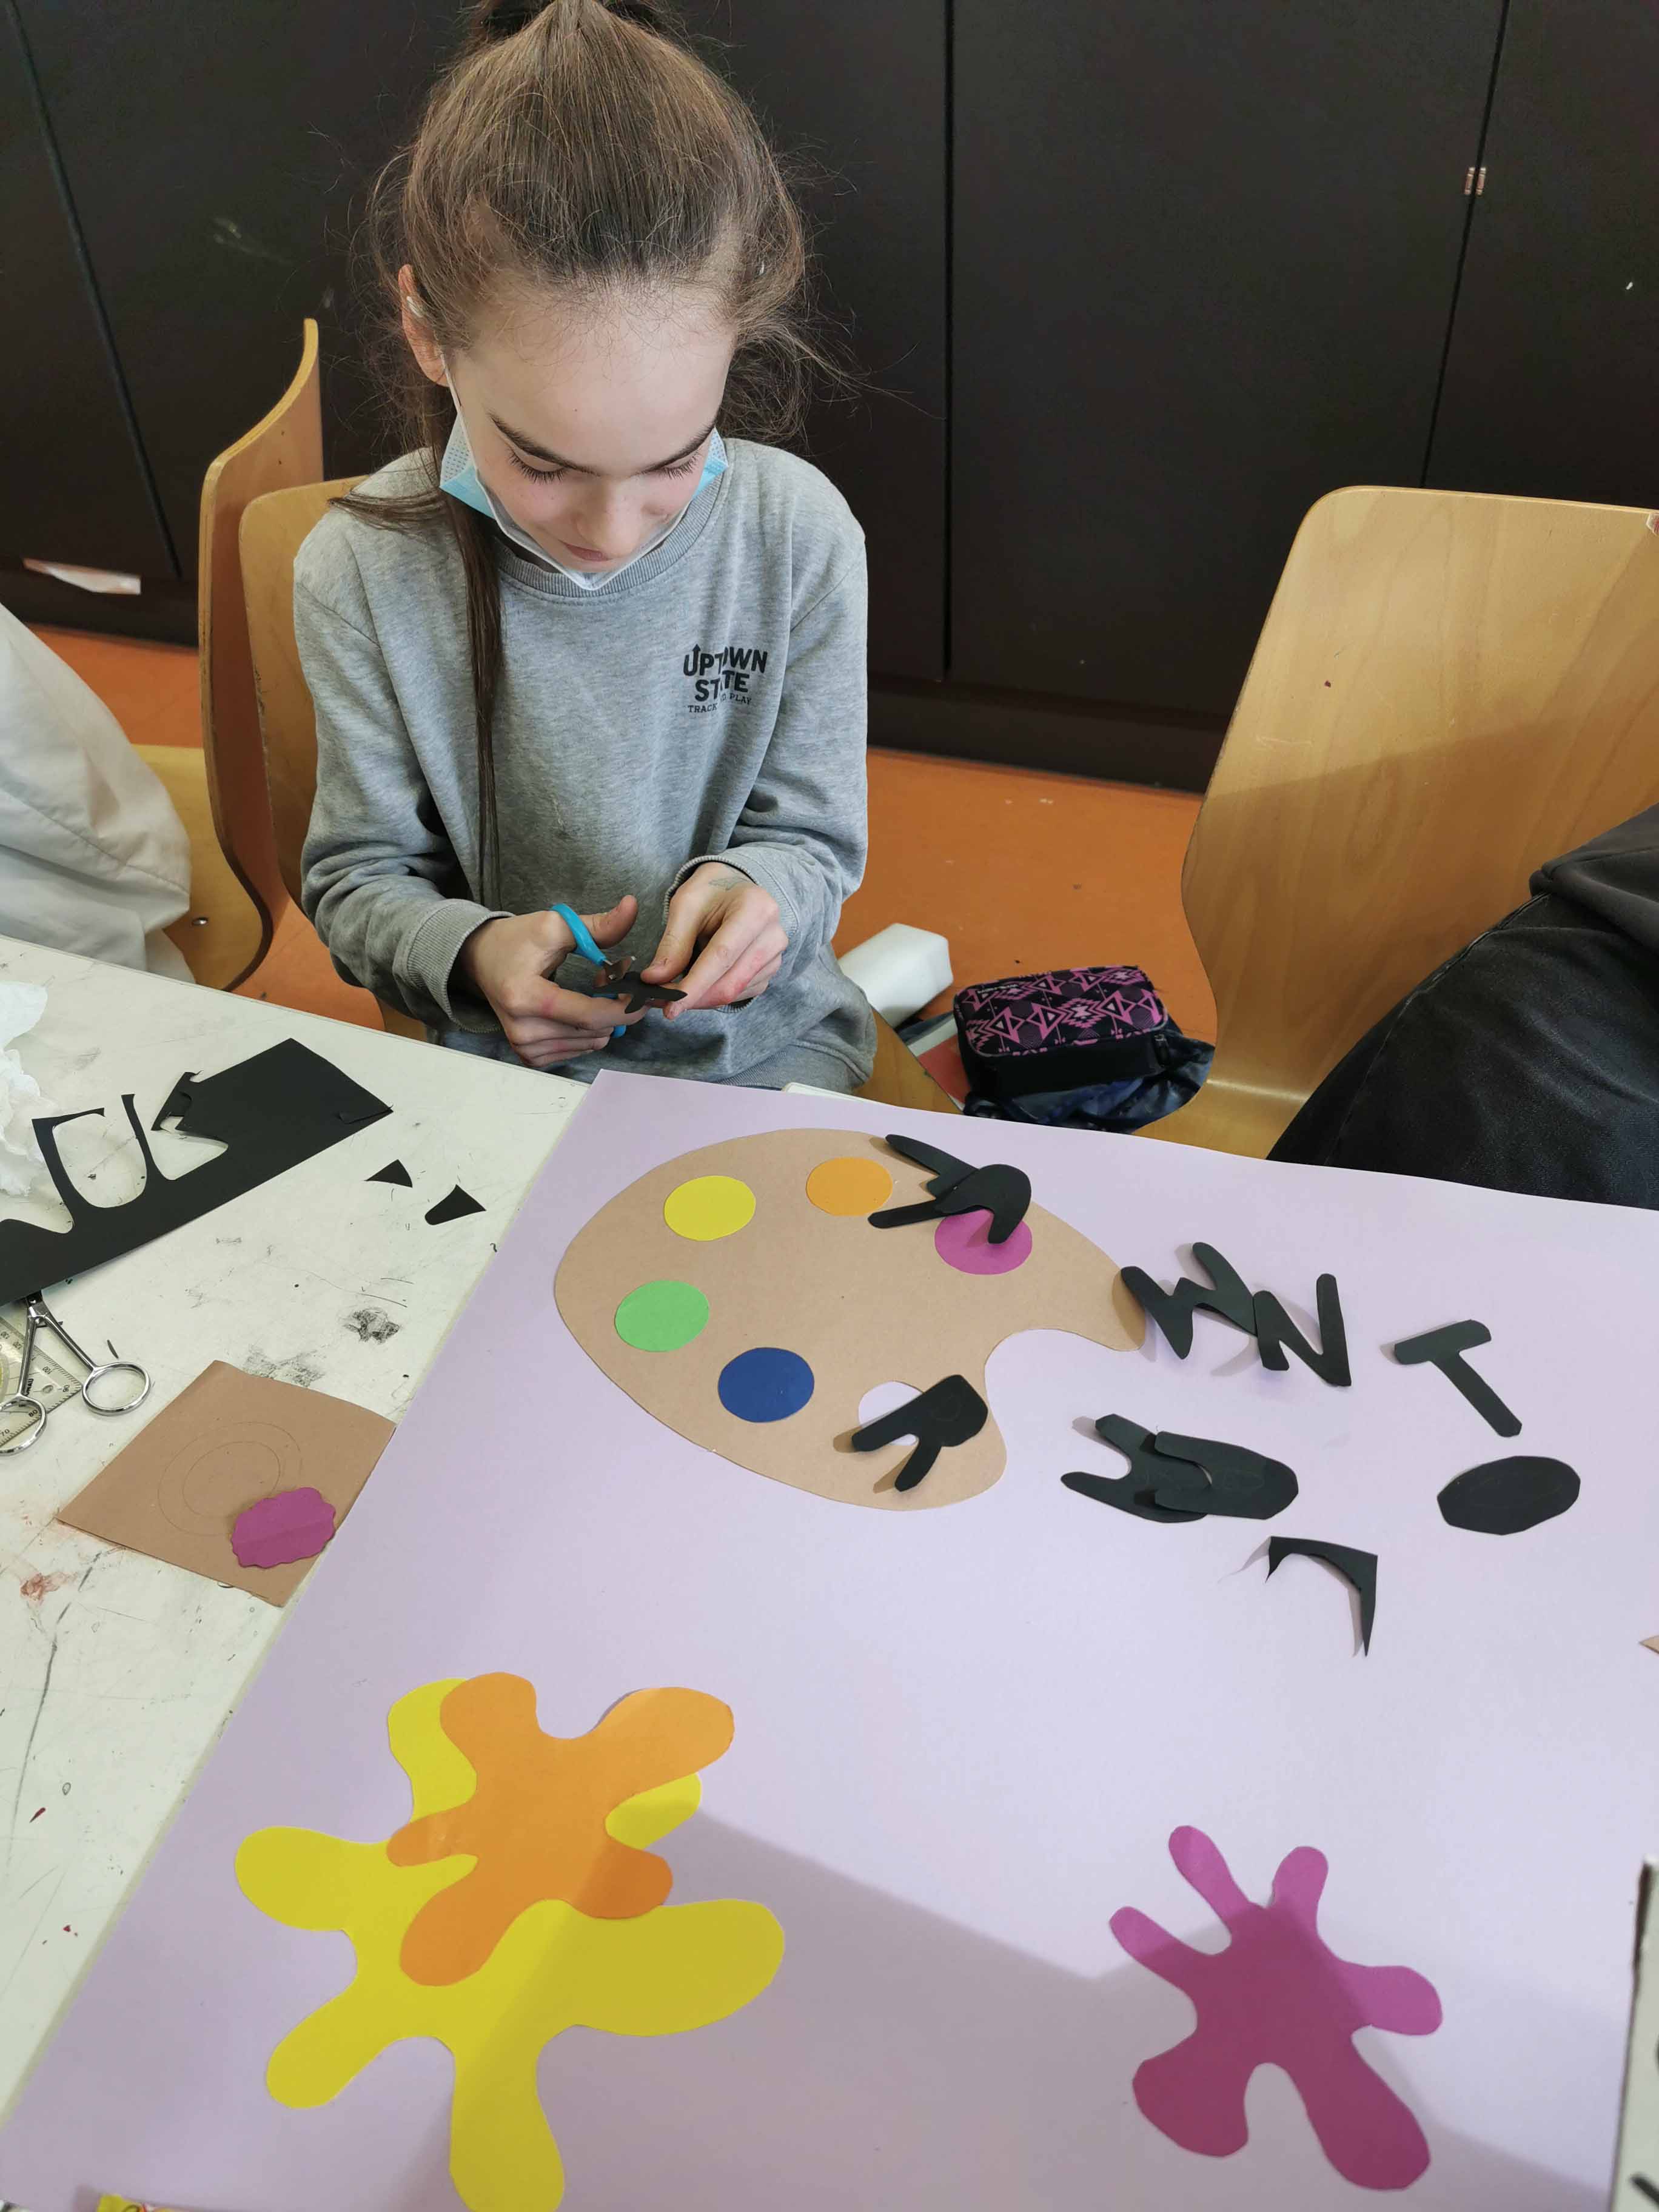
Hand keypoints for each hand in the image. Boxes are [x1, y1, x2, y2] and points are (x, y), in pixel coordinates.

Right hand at [459, 898, 640, 1067]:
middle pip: (593, 1032)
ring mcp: (524, 1047)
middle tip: (610, 982)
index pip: (589, 1016)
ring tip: (589, 995)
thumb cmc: (517, 940)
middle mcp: (522, 1030)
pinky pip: (576, 1051)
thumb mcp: (555, 925)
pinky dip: (587, 1033)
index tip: (644, 996)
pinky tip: (577, 1012)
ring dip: (602, 1021)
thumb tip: (633, 907)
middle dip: (615, 1009)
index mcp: (526, 997)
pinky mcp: (529, 1056)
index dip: (625, 1008)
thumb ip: (599, 925)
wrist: (481, 959)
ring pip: (589, 1044)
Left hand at [646, 864, 787, 1014]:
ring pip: (735, 993)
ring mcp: (776, 955)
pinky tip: (697, 985)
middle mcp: (773, 934)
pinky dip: (714, 996)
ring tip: (674, 990)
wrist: (736, 886)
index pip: (722, 957)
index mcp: (755, 909)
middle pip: (731, 982)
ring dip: (702, 999)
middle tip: (662, 1002)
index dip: (694, 986)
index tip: (669, 1007)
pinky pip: (741, 994)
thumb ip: (673, 943)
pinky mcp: (770, 970)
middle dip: (694, 998)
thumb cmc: (711, 891)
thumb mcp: (686, 905)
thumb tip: (654, 979)